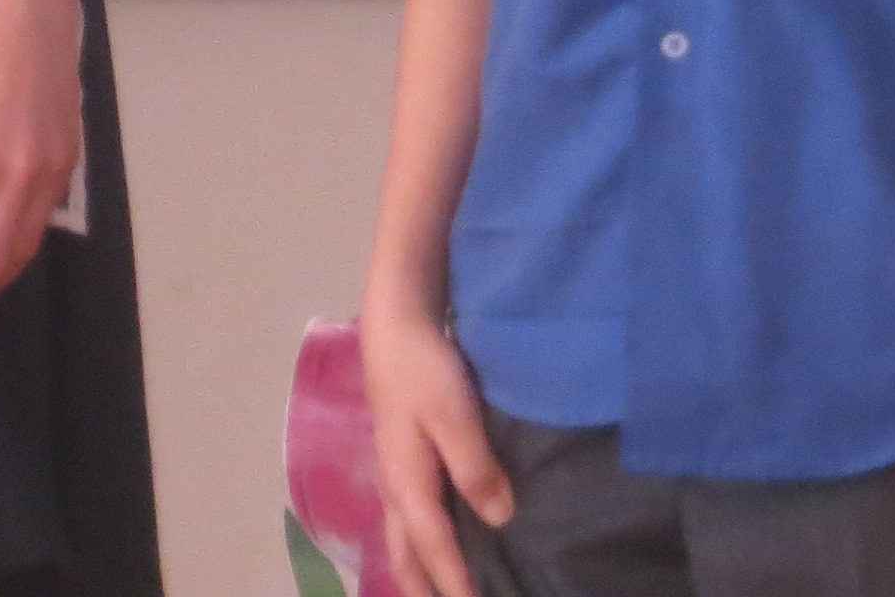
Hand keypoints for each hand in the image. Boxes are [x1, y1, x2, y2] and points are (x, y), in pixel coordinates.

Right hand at [362, 295, 512, 596]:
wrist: (396, 324)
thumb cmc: (423, 369)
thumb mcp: (453, 415)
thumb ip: (475, 468)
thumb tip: (500, 519)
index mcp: (407, 484)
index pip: (435, 550)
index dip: (456, 585)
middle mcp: (395, 488)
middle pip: (405, 556)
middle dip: (424, 589)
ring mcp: (394, 474)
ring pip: (403, 540)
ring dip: (421, 571)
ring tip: (444, 589)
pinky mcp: (402, 459)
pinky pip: (409, 521)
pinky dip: (422, 546)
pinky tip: (442, 543)